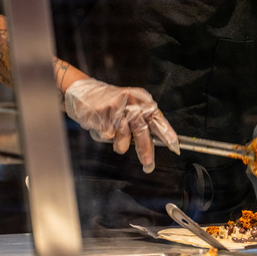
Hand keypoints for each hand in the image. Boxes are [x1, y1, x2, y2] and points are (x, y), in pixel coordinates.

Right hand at [64, 77, 178, 172]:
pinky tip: (101, 127)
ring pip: (123, 137)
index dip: (166, 133)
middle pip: (142, 130)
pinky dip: (104, 136)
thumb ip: (142, 122)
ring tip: (117, 141)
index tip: (174, 146)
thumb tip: (158, 142)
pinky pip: (107, 136)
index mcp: (141, 100)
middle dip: (145, 150)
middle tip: (148, 164)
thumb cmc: (110, 103)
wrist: (82, 91)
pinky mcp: (101, 114)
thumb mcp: (130, 107)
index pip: (157, 118)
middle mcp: (130, 102)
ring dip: (120, 144)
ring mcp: (115, 108)